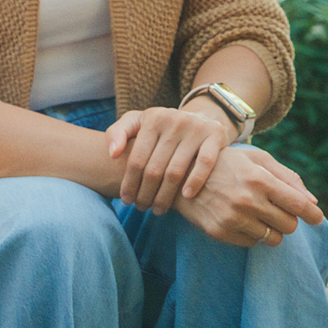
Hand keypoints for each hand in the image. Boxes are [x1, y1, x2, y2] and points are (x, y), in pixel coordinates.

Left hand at [107, 104, 234, 212]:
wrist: (200, 118)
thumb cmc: (162, 128)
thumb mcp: (138, 122)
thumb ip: (117, 133)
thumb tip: (113, 154)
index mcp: (153, 119)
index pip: (137, 159)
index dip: (129, 183)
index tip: (127, 200)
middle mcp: (174, 120)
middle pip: (154, 169)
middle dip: (145, 194)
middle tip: (142, 208)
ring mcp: (196, 127)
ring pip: (176, 171)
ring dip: (165, 196)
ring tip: (159, 209)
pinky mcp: (215, 134)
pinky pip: (204, 163)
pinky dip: (195, 181)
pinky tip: (186, 196)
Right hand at [174, 145, 324, 247]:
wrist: (184, 172)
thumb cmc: (228, 163)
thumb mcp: (257, 159)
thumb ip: (287, 178)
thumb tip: (312, 202)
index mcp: (260, 179)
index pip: (298, 205)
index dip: (313, 215)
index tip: (317, 218)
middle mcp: (248, 201)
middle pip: (289, 225)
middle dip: (289, 219)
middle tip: (278, 209)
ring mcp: (233, 219)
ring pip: (272, 239)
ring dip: (272, 229)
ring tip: (259, 214)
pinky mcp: (220, 233)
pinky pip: (252, 243)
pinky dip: (252, 234)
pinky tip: (241, 218)